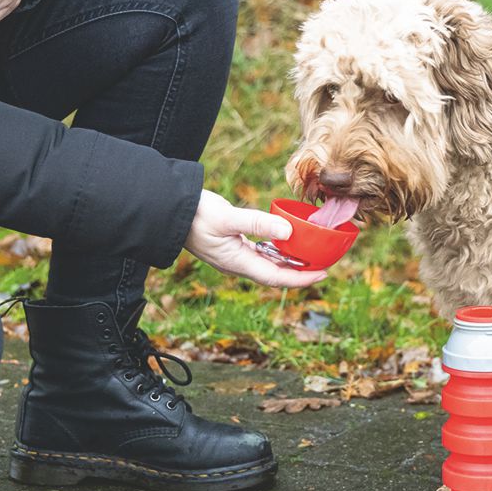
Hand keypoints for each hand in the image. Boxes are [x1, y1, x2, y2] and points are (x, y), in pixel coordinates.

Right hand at [185, 190, 327, 287]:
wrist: (167, 211)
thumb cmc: (195, 214)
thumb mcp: (228, 217)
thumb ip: (257, 224)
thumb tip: (288, 231)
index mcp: (238, 262)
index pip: (277, 278)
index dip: (302, 279)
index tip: (324, 274)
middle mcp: (238, 264)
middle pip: (275, 274)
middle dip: (300, 273)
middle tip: (324, 265)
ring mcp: (233, 256)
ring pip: (268, 264)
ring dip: (289, 262)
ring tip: (310, 255)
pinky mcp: (230, 247)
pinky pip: (259, 254)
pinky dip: (276, 250)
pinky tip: (286, 241)